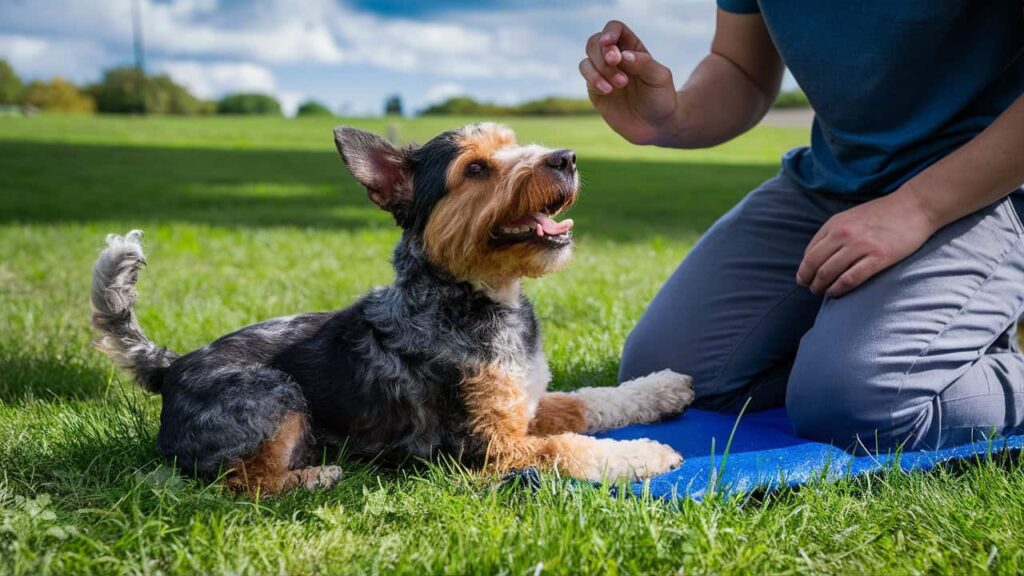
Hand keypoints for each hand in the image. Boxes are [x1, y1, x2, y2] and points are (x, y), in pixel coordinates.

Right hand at [579, 21, 678, 144]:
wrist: (656, 126)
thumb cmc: (661, 98)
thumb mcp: (659, 78)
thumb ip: (644, 63)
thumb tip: (622, 55)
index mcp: (632, 49)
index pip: (615, 29)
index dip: (609, 32)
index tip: (609, 43)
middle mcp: (615, 59)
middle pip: (595, 42)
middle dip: (603, 52)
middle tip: (616, 62)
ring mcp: (603, 74)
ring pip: (587, 59)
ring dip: (601, 68)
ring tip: (620, 83)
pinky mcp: (595, 90)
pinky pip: (587, 76)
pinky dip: (594, 79)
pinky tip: (609, 90)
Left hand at [796, 190, 938, 296]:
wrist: (915, 206)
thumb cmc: (882, 214)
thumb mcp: (850, 217)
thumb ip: (833, 233)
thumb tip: (816, 256)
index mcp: (835, 224)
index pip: (810, 252)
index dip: (804, 269)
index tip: (804, 278)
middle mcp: (843, 234)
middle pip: (814, 264)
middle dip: (808, 279)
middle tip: (810, 288)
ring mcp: (861, 245)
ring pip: (828, 272)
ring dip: (821, 286)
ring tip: (822, 292)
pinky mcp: (878, 257)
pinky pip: (850, 278)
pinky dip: (838, 288)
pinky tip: (836, 292)